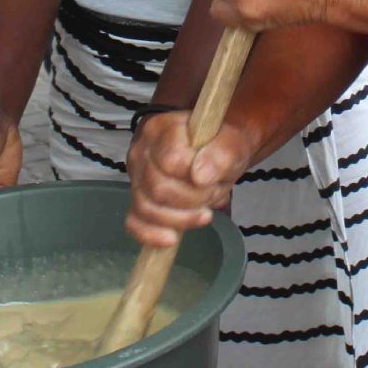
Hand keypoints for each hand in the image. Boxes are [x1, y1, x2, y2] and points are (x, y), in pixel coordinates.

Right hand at [124, 109, 254, 247]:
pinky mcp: (136, 198)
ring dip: (181, 218)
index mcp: (161, 129)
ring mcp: (135, 176)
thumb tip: (200, 176)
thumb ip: (221, 154)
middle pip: (158, 189)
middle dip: (193, 200)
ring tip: (203, 210)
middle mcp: (140, 150)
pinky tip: (172, 239)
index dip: (196, 178)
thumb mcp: (233, 143)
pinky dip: (152, 234)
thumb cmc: (221, 146)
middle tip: (212, 193)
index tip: (214, 178)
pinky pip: (134, 222)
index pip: (171, 161)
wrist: (218, 152)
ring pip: (146, 208)